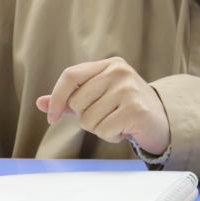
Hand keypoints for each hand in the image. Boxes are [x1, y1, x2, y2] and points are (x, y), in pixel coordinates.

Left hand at [36, 57, 170, 154]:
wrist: (160, 122)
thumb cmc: (125, 109)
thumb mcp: (98, 97)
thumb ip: (70, 99)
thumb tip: (39, 103)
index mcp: (110, 64)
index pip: (70, 75)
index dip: (56, 98)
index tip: (51, 117)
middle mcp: (120, 72)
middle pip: (77, 102)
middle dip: (85, 117)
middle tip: (106, 116)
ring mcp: (129, 89)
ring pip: (88, 120)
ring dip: (99, 128)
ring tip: (117, 122)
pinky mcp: (135, 110)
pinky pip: (104, 130)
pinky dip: (111, 136)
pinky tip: (124, 129)